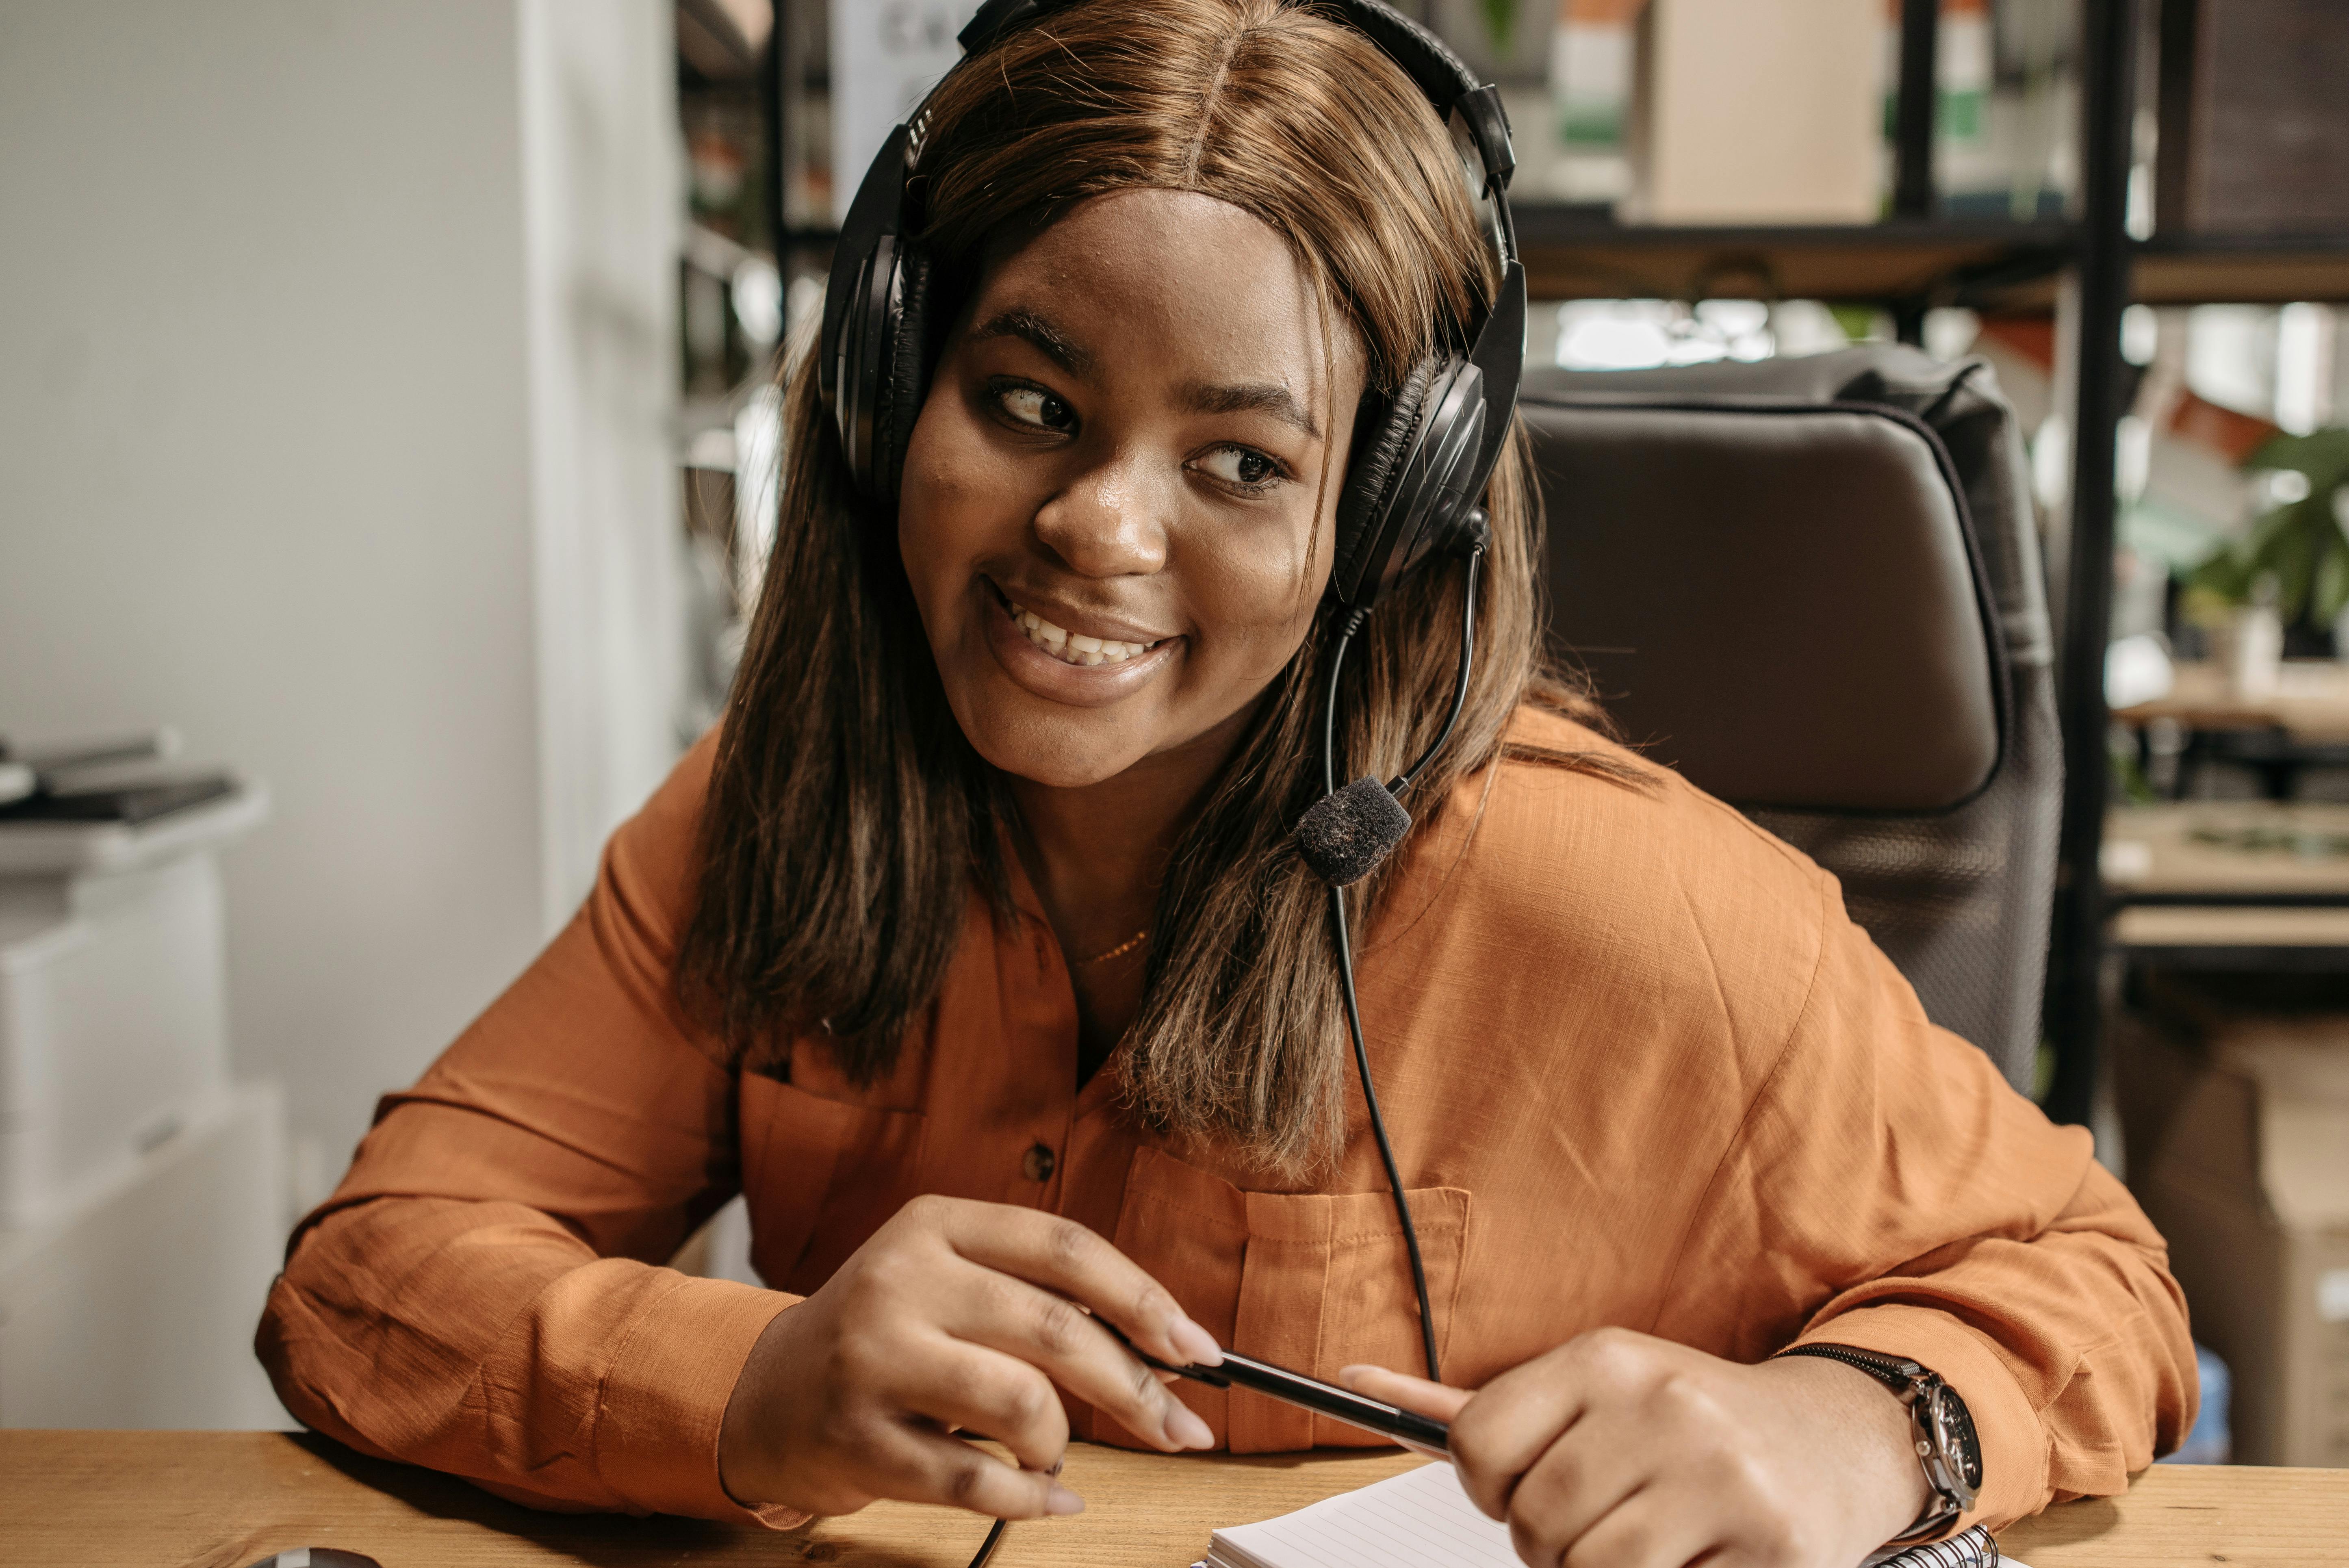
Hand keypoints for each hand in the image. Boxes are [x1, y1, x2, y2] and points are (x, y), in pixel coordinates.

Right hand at [717, 1194, 1220, 1519]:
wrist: (764, 1394)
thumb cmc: (885, 1338)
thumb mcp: (949, 1283)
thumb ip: (1039, 1299)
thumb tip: (1164, 1352)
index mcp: (936, 1225)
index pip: (1066, 1247)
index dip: (1144, 1298)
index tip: (1196, 1349)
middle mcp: (901, 1279)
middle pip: (1056, 1328)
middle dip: (1135, 1388)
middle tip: (1179, 1427)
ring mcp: (874, 1358)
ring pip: (1022, 1404)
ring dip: (1061, 1443)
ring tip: (1050, 1454)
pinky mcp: (858, 1438)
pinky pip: (977, 1482)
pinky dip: (1031, 1500)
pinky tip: (1044, 1498)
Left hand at [1343, 1328, 1931, 1567]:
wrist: (1837, 1440)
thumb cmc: (1692, 1421)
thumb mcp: (1591, 1390)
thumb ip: (1476, 1407)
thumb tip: (1356, 1381)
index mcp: (1606, 1360)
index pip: (1476, 1447)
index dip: (1490, 1490)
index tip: (1525, 1489)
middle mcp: (1662, 1405)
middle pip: (1534, 1523)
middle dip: (1553, 1543)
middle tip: (1605, 1522)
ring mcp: (1721, 1475)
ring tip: (1646, 1544)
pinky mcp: (1773, 1546)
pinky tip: (1696, 1557)